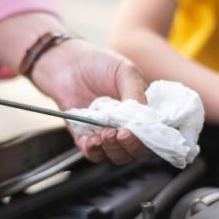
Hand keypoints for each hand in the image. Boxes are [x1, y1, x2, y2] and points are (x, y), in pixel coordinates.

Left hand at [31, 39, 152, 164]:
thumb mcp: (125, 72)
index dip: (149, 138)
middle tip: (121, 134)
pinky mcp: (85, 138)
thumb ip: (137, 94)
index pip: (152, 134)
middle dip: (131, 146)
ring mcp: (106, 133)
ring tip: (106, 134)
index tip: (138, 131)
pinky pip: (93, 154)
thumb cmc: (98, 63)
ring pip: (117, 155)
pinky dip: (95, 151)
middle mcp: (125, 125)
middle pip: (137, 150)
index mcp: (140, 111)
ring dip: (114, 150)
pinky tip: (92, 139)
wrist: (65, 63)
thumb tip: (145, 118)